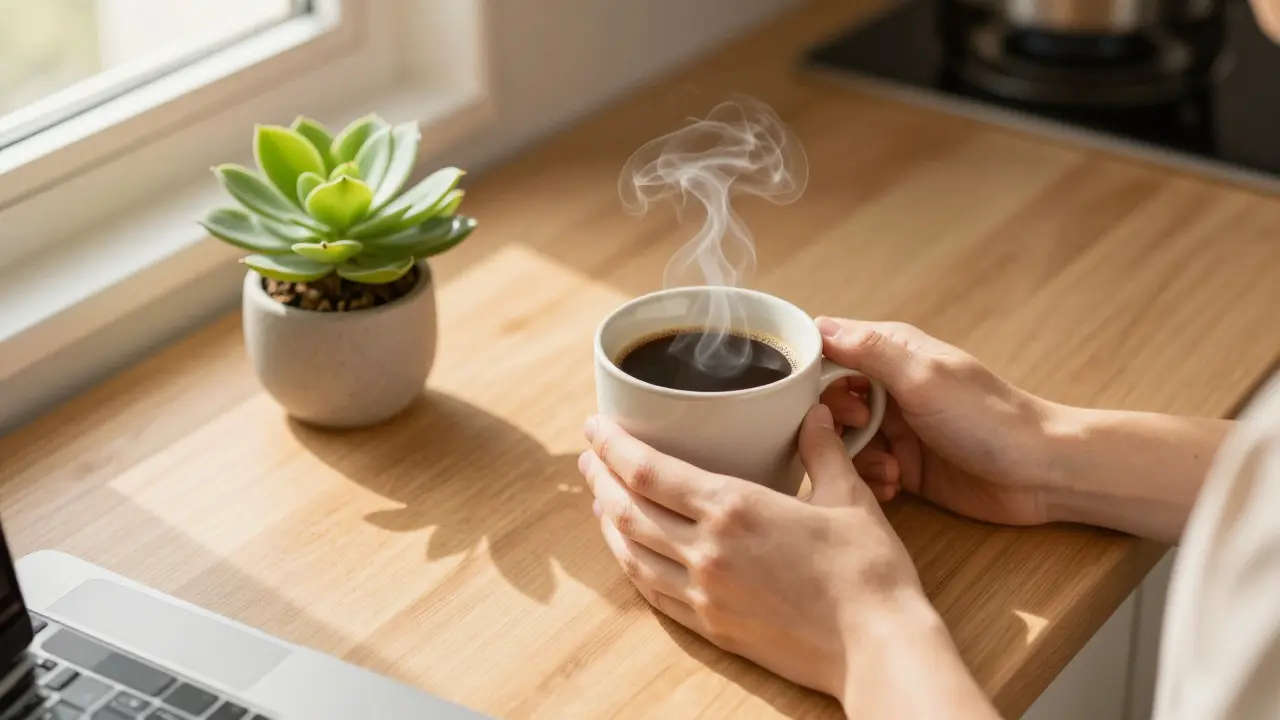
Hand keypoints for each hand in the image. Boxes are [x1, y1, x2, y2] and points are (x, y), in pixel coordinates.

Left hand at [578, 407, 942, 703]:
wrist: (876, 648)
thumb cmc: (868, 572)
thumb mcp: (848, 496)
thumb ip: (823, 450)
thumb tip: (816, 413)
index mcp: (734, 508)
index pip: (649, 470)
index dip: (613, 446)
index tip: (595, 426)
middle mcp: (706, 550)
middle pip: (628, 509)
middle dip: (601, 478)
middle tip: (588, 458)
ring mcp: (703, 593)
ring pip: (631, 552)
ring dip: (607, 521)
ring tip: (599, 499)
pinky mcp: (711, 626)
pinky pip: (652, 592)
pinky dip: (630, 565)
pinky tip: (629, 552)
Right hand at [816, 318, 1052, 525]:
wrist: (1039, 473)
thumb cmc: (985, 416)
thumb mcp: (922, 378)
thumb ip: (869, 351)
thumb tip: (818, 325)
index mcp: (892, 352)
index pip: (829, 349)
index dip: (813, 372)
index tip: (820, 397)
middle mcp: (889, 386)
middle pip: (829, 399)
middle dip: (834, 421)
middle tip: (859, 432)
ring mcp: (896, 426)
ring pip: (843, 439)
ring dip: (855, 457)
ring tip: (886, 469)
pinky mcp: (905, 464)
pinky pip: (866, 469)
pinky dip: (873, 480)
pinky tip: (896, 486)